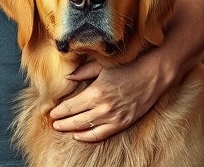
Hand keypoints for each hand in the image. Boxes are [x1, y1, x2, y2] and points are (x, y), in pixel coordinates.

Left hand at [48, 51, 176, 141]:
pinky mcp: (122, 123)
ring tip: (62, 129)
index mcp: (95, 93)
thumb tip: (68, 77)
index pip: (70, 107)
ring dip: (71, 130)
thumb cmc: (127, 67)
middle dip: (62, 123)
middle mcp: (102, 108)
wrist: (152, 75)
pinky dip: (88, 137)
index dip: (59, 111)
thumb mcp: (102, 66)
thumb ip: (83, 72)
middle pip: (75, 120)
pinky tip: (78, 136)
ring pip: (86, 129)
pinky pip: (101, 135)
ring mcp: (113, 118)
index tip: (51, 113)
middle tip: (53, 123)